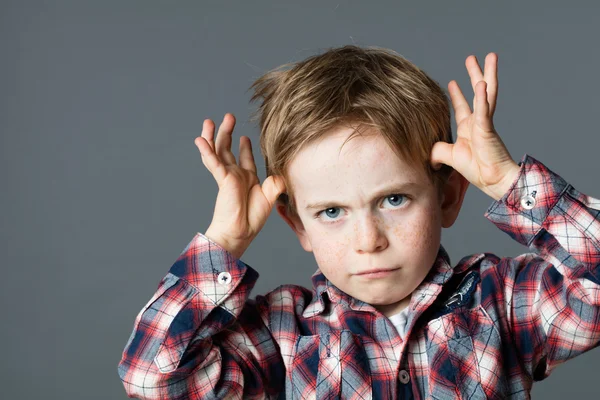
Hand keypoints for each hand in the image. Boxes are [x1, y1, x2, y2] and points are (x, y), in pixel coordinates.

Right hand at [195, 113, 285, 258]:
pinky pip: (213, 162)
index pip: (244, 159)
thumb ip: (275, 185)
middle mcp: (236, 175)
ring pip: (217, 152)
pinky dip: (207, 151)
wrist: (239, 232)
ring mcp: (227, 176)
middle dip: (227, 133)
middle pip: (228, 149)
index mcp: (247, 179)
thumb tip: (279, 176)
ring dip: (213, 136)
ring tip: (209, 121)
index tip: (245, 137)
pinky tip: (201, 140)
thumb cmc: (251, 219)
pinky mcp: (223, 179)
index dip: (244, 147)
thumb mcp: (269, 199)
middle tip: (228, 117)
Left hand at [430, 53, 519, 200]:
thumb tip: (426, 154)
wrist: (492, 180)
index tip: (452, 82)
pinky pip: (485, 110)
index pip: (462, 106)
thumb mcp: (449, 158)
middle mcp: (477, 121)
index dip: (457, 94)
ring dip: (487, 74)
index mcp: (469, 128)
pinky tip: (483, 83)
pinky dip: (483, 98)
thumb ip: (436, 151)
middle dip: (475, 74)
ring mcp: (484, 122)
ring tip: (490, 57)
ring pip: (487, 93)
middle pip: (477, 92)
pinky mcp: (487, 128)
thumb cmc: (476, 170)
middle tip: (472, 58)